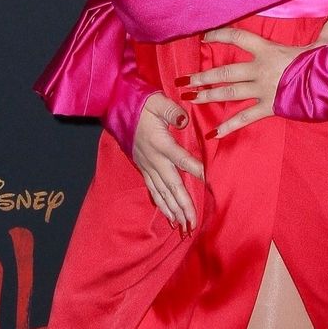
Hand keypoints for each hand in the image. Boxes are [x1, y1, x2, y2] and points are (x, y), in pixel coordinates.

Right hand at [132, 90, 206, 231]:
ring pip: (162, 193)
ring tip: (183, 226)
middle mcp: (154, 160)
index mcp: (161, 144)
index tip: (211, 184)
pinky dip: (161, 205)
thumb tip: (184, 119)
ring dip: (173, 211)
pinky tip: (169, 216)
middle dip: (183, 205)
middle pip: (172, 186)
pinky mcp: (143, 168)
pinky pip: (153, 190)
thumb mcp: (157, 102)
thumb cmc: (141, 103)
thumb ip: (171, 111)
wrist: (116, 107)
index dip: (197, 171)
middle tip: (192, 223)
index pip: (183, 160)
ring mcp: (147, 166)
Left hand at [177, 6, 327, 140]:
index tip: (204, 36)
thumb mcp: (325, 43)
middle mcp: (260, 69)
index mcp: (269, 50)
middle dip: (203, 76)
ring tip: (190, 98)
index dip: (219, 34)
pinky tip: (214, 133)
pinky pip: (245, 118)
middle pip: (225, 71)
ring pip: (229, 93)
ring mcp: (262, 89)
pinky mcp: (269, 107)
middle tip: (184, 80)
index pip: (237, 37)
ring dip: (208, 96)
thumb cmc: (326, 62)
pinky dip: (229, 126)